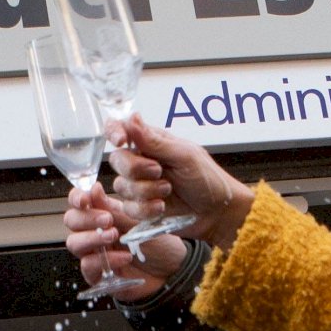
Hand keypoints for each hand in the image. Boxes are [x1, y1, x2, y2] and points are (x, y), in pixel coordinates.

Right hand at [63, 180, 175, 304]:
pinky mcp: (97, 275)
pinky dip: (106, 259)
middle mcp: (93, 232)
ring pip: (74, 243)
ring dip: (92, 237)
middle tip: (108, 219)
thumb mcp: (138, 222)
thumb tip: (93, 189)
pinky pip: (88, 265)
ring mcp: (93, 254)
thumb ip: (113, 208)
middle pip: (71, 221)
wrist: (173, 270)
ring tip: (115, 236)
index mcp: (102, 214)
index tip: (85, 199)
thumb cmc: (157, 243)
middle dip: (87, 218)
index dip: (76, 198)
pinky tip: (125, 257)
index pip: (78, 202)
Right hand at [104, 114, 253, 248]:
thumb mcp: (184, 155)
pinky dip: (146, 208)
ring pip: (121, 185)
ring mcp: (139, 184)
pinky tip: (162, 206)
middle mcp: (141, 161)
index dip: (114, 132)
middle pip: (117, 160)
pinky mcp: (139, 207)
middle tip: (159, 171)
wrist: (216, 212)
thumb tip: (131, 118)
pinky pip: (129, 207)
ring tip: (168, 190)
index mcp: (150, 142)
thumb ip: (154, 141)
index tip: (121, 141)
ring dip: (146, 191)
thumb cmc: (207, 179)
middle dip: (137, 169)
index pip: (120, 129)